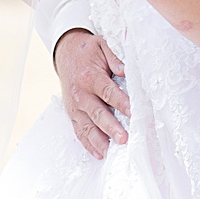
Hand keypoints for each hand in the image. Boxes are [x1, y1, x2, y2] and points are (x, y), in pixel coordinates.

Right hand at [54, 29, 128, 158]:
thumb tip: (126, 70)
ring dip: (99, 140)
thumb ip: (115, 56)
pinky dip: (88, 144)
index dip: (121, 103)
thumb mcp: (102, 45)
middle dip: (111, 127)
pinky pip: (79, 131)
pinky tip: (99, 154)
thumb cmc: (88, 50)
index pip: (108, 92)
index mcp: (90, 77)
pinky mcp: (72, 113)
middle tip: (124, 139)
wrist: (66, 52)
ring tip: (111, 152)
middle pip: (97, 113)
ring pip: (87, 126)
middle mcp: (80, 94)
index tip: (133, 112)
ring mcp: (75, 106)